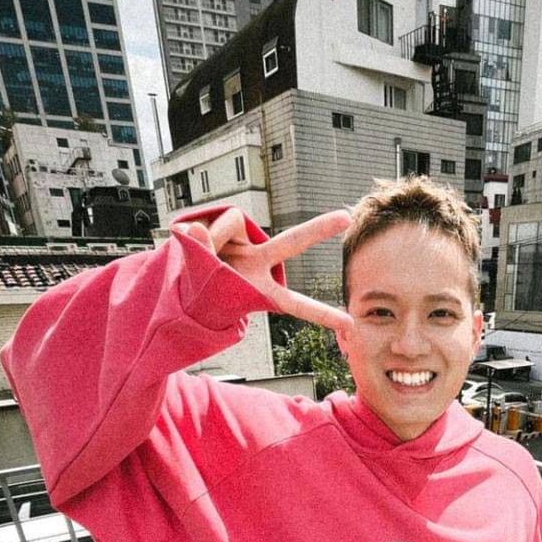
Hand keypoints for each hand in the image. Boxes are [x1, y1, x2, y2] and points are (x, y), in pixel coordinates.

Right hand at [173, 206, 353, 334]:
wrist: (191, 278)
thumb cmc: (204, 291)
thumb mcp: (204, 288)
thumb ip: (202, 259)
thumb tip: (197, 231)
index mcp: (263, 291)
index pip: (296, 303)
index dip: (321, 314)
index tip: (349, 324)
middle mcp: (261, 263)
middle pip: (291, 242)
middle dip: (317, 229)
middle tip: (346, 217)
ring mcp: (249, 243)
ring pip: (229, 227)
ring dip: (207, 242)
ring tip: (199, 255)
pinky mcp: (234, 225)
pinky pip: (216, 224)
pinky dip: (202, 234)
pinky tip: (197, 239)